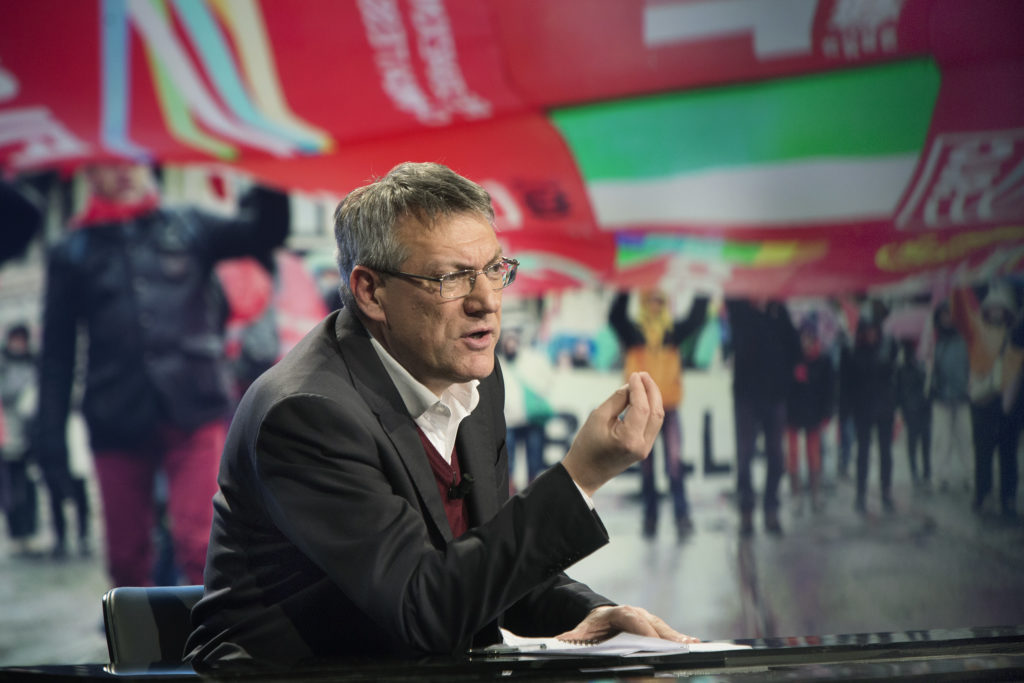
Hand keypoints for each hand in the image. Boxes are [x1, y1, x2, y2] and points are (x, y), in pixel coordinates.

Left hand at [556, 605, 699, 643]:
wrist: (601, 619)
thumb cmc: (594, 626)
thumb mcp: (582, 631)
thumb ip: (575, 637)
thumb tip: (562, 639)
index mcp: (619, 612)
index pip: (632, 619)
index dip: (643, 630)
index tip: (651, 641)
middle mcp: (637, 614)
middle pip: (653, 625)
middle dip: (666, 637)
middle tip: (679, 648)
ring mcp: (648, 621)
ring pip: (664, 629)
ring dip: (678, 638)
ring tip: (692, 646)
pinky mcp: (655, 629)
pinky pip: (668, 634)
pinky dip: (680, 639)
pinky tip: (693, 645)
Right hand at [561, 372, 663, 496]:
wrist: (585, 473)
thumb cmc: (586, 445)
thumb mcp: (597, 417)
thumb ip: (617, 400)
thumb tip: (631, 386)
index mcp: (629, 439)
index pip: (642, 407)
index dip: (639, 388)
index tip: (634, 375)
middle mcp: (642, 446)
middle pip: (656, 412)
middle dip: (652, 391)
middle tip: (643, 375)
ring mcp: (645, 449)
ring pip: (657, 419)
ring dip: (653, 399)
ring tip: (644, 383)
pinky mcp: (644, 449)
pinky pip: (652, 425)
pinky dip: (650, 409)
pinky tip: (642, 398)